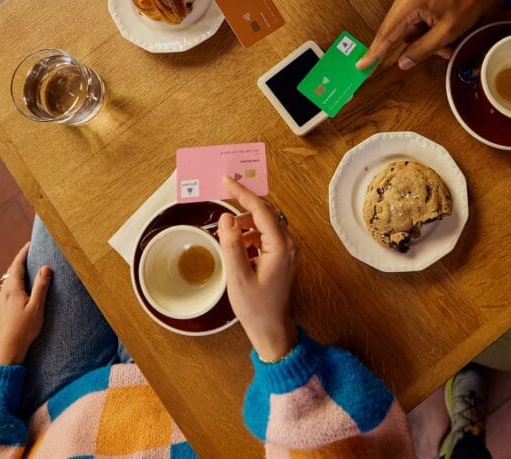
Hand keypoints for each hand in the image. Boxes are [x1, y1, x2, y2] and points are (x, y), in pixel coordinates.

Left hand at [0, 242, 50, 365]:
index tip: (30, 244)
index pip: (17, 265)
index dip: (23, 253)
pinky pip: (7, 289)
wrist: (8, 349)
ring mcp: (0, 301)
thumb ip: (41, 286)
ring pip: (8, 280)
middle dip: (20, 260)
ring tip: (27, 268)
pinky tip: (20, 288)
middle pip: (11, 271)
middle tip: (30, 252)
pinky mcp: (1, 309)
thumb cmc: (24, 329)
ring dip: (17, 271)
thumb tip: (45, 267)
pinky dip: (14, 282)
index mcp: (12, 289)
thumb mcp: (37, 306)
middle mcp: (4, 292)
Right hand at [218, 177, 296, 360]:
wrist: (270, 329)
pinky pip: (263, 236)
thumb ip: (232, 244)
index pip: (261, 210)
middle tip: (223, 193)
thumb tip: (227, 218)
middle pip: (265, 213)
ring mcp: (285, 251)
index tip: (227, 181)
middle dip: (243, 204)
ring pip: (263, 224)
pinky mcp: (280, 257)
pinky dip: (248, 235)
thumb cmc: (255, 307)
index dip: (243, 194)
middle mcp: (287, 245)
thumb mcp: (238, 276)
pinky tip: (234, 244)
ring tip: (224, 232)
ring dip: (244, 223)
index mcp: (280, 247)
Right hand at [356, 0, 510, 69]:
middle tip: (441, 51)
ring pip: (409, 29)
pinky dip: (428, 31)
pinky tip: (446, 32)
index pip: (387, 33)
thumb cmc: (469, 1)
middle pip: (397, 32)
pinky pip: (416, 21)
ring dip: (425, 39)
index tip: (362, 66)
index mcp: (409, 2)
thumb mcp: (447, 32)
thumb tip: (402, 62)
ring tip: (450, 41)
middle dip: (415, 46)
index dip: (374, 52)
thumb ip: (422, 49)